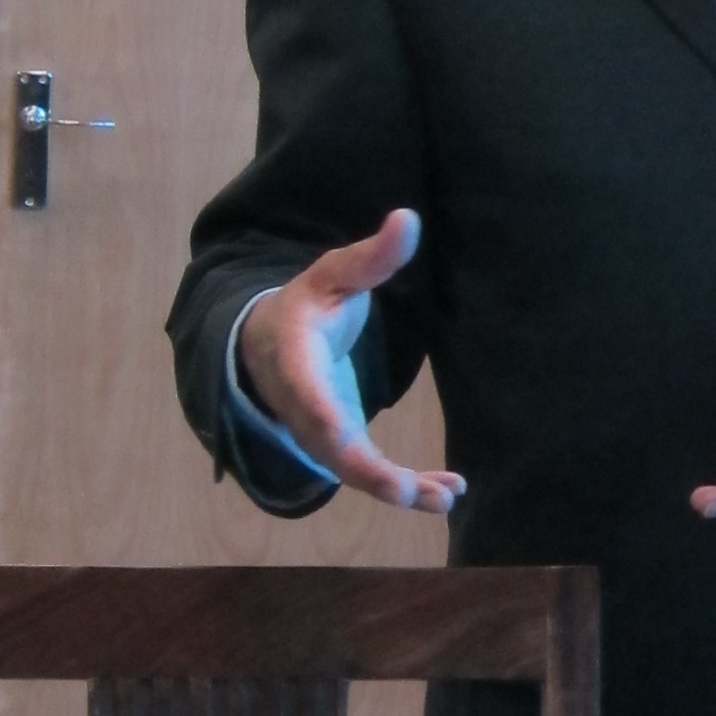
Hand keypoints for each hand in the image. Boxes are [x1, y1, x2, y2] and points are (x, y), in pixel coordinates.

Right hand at [233, 209, 463, 513]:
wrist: (266, 347)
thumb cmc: (305, 306)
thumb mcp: (332, 275)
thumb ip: (371, 257)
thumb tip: (408, 218)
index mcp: (295, 361)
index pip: (305, 393)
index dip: (321, 417)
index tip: (340, 436)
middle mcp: (303, 408)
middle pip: (331, 448)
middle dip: (369, 473)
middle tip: (405, 492)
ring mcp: (321, 433)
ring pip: (354, 471)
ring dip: (399, 489)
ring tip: (445, 497)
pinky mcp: (342, 445)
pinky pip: (371, 472)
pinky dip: (408, 484)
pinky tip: (448, 488)